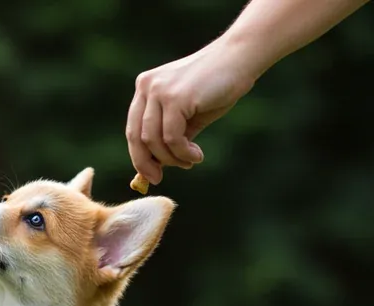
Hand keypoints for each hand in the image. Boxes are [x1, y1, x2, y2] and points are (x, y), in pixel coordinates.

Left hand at [126, 41, 257, 184]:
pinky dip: (183, 152)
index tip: (150, 175)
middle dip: (146, 163)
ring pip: (153, 140)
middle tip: (158, 179)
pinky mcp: (175, 97)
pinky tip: (196, 155)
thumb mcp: (189, 116)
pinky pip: (171, 137)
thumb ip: (172, 136)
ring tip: (190, 161)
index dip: (139, 156)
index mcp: (146, 88)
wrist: (240, 59)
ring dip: (172, 158)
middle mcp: (147, 87)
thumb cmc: (218, 87)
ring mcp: (159, 90)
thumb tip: (157, 167)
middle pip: (136, 136)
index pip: (133, 129)